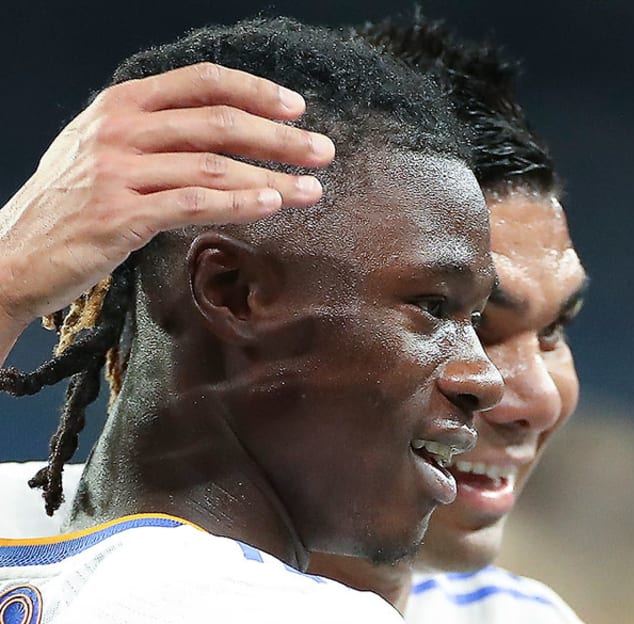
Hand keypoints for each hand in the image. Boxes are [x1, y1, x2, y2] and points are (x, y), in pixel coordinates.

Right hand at [0, 62, 333, 330]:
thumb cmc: (69, 207)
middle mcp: (119, 129)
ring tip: (313, 188)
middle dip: (279, 137)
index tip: (297, 108)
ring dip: (272, 175)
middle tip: (323, 151)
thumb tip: (225, 137)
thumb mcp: (105, 153)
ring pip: (212, 164)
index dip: (254, 92)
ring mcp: (117, 171)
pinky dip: (238, 203)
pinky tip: (272, 205)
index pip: (200, 82)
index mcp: (120, 104)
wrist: (15, 252)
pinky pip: (193, 204)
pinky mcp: (120, 215)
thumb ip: (156, 138)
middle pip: (217, 122)